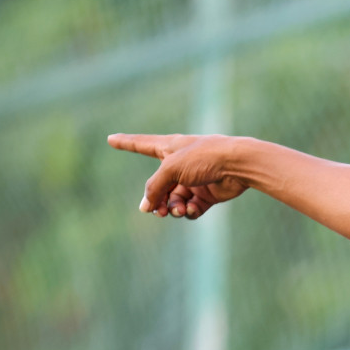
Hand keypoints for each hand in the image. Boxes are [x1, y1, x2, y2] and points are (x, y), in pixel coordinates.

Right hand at [108, 133, 249, 217]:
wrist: (239, 165)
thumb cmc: (204, 157)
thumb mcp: (171, 168)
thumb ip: (155, 187)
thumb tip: (147, 207)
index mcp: (169, 147)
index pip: (141, 144)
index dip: (126, 142)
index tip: (111, 139)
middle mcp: (180, 163)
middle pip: (158, 185)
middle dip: (155, 199)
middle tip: (156, 211)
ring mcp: (194, 180)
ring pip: (173, 199)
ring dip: (171, 207)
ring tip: (175, 210)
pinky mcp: (208, 194)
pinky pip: (191, 207)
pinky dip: (188, 211)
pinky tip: (190, 210)